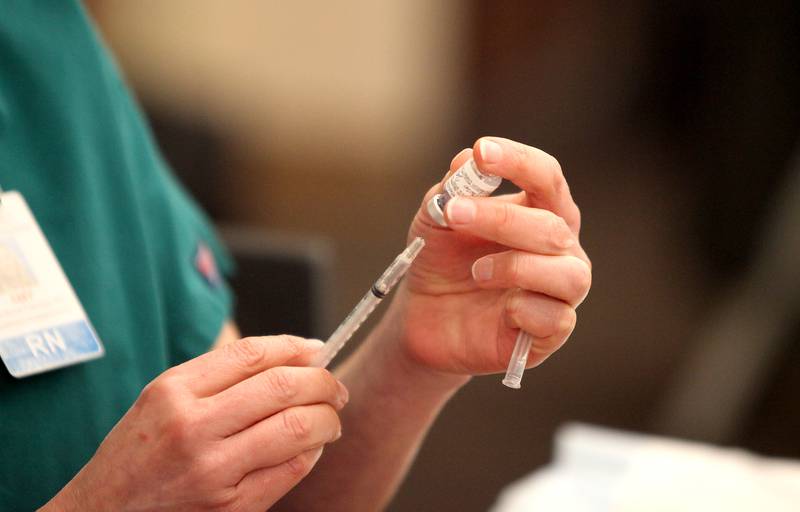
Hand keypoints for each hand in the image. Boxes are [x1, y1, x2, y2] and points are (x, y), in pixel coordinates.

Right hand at [44, 336, 347, 511]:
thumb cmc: (138, 454)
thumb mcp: (162, 400)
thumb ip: (219, 376)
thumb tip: (295, 356)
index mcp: (173, 390)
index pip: (253, 353)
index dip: (295, 347)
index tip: (318, 349)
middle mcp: (192, 426)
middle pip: (283, 386)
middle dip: (323, 382)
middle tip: (336, 388)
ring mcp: (213, 470)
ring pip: (297, 427)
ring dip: (327, 418)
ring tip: (331, 418)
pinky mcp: (231, 507)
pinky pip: (292, 469)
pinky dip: (313, 453)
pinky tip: (312, 447)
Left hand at [394, 137, 590, 375]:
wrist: (424, 317)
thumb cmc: (442, 260)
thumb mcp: (437, 219)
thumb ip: (452, 189)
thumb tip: (467, 159)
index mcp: (541, 210)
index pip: (547, 178)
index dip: (519, 162)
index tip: (483, 152)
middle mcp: (561, 248)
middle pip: (552, 225)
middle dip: (500, 218)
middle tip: (453, 214)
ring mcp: (559, 291)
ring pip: (567, 273)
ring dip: (515, 266)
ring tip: (476, 271)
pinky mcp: (550, 332)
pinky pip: (555, 318)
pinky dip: (522, 308)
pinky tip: (498, 308)